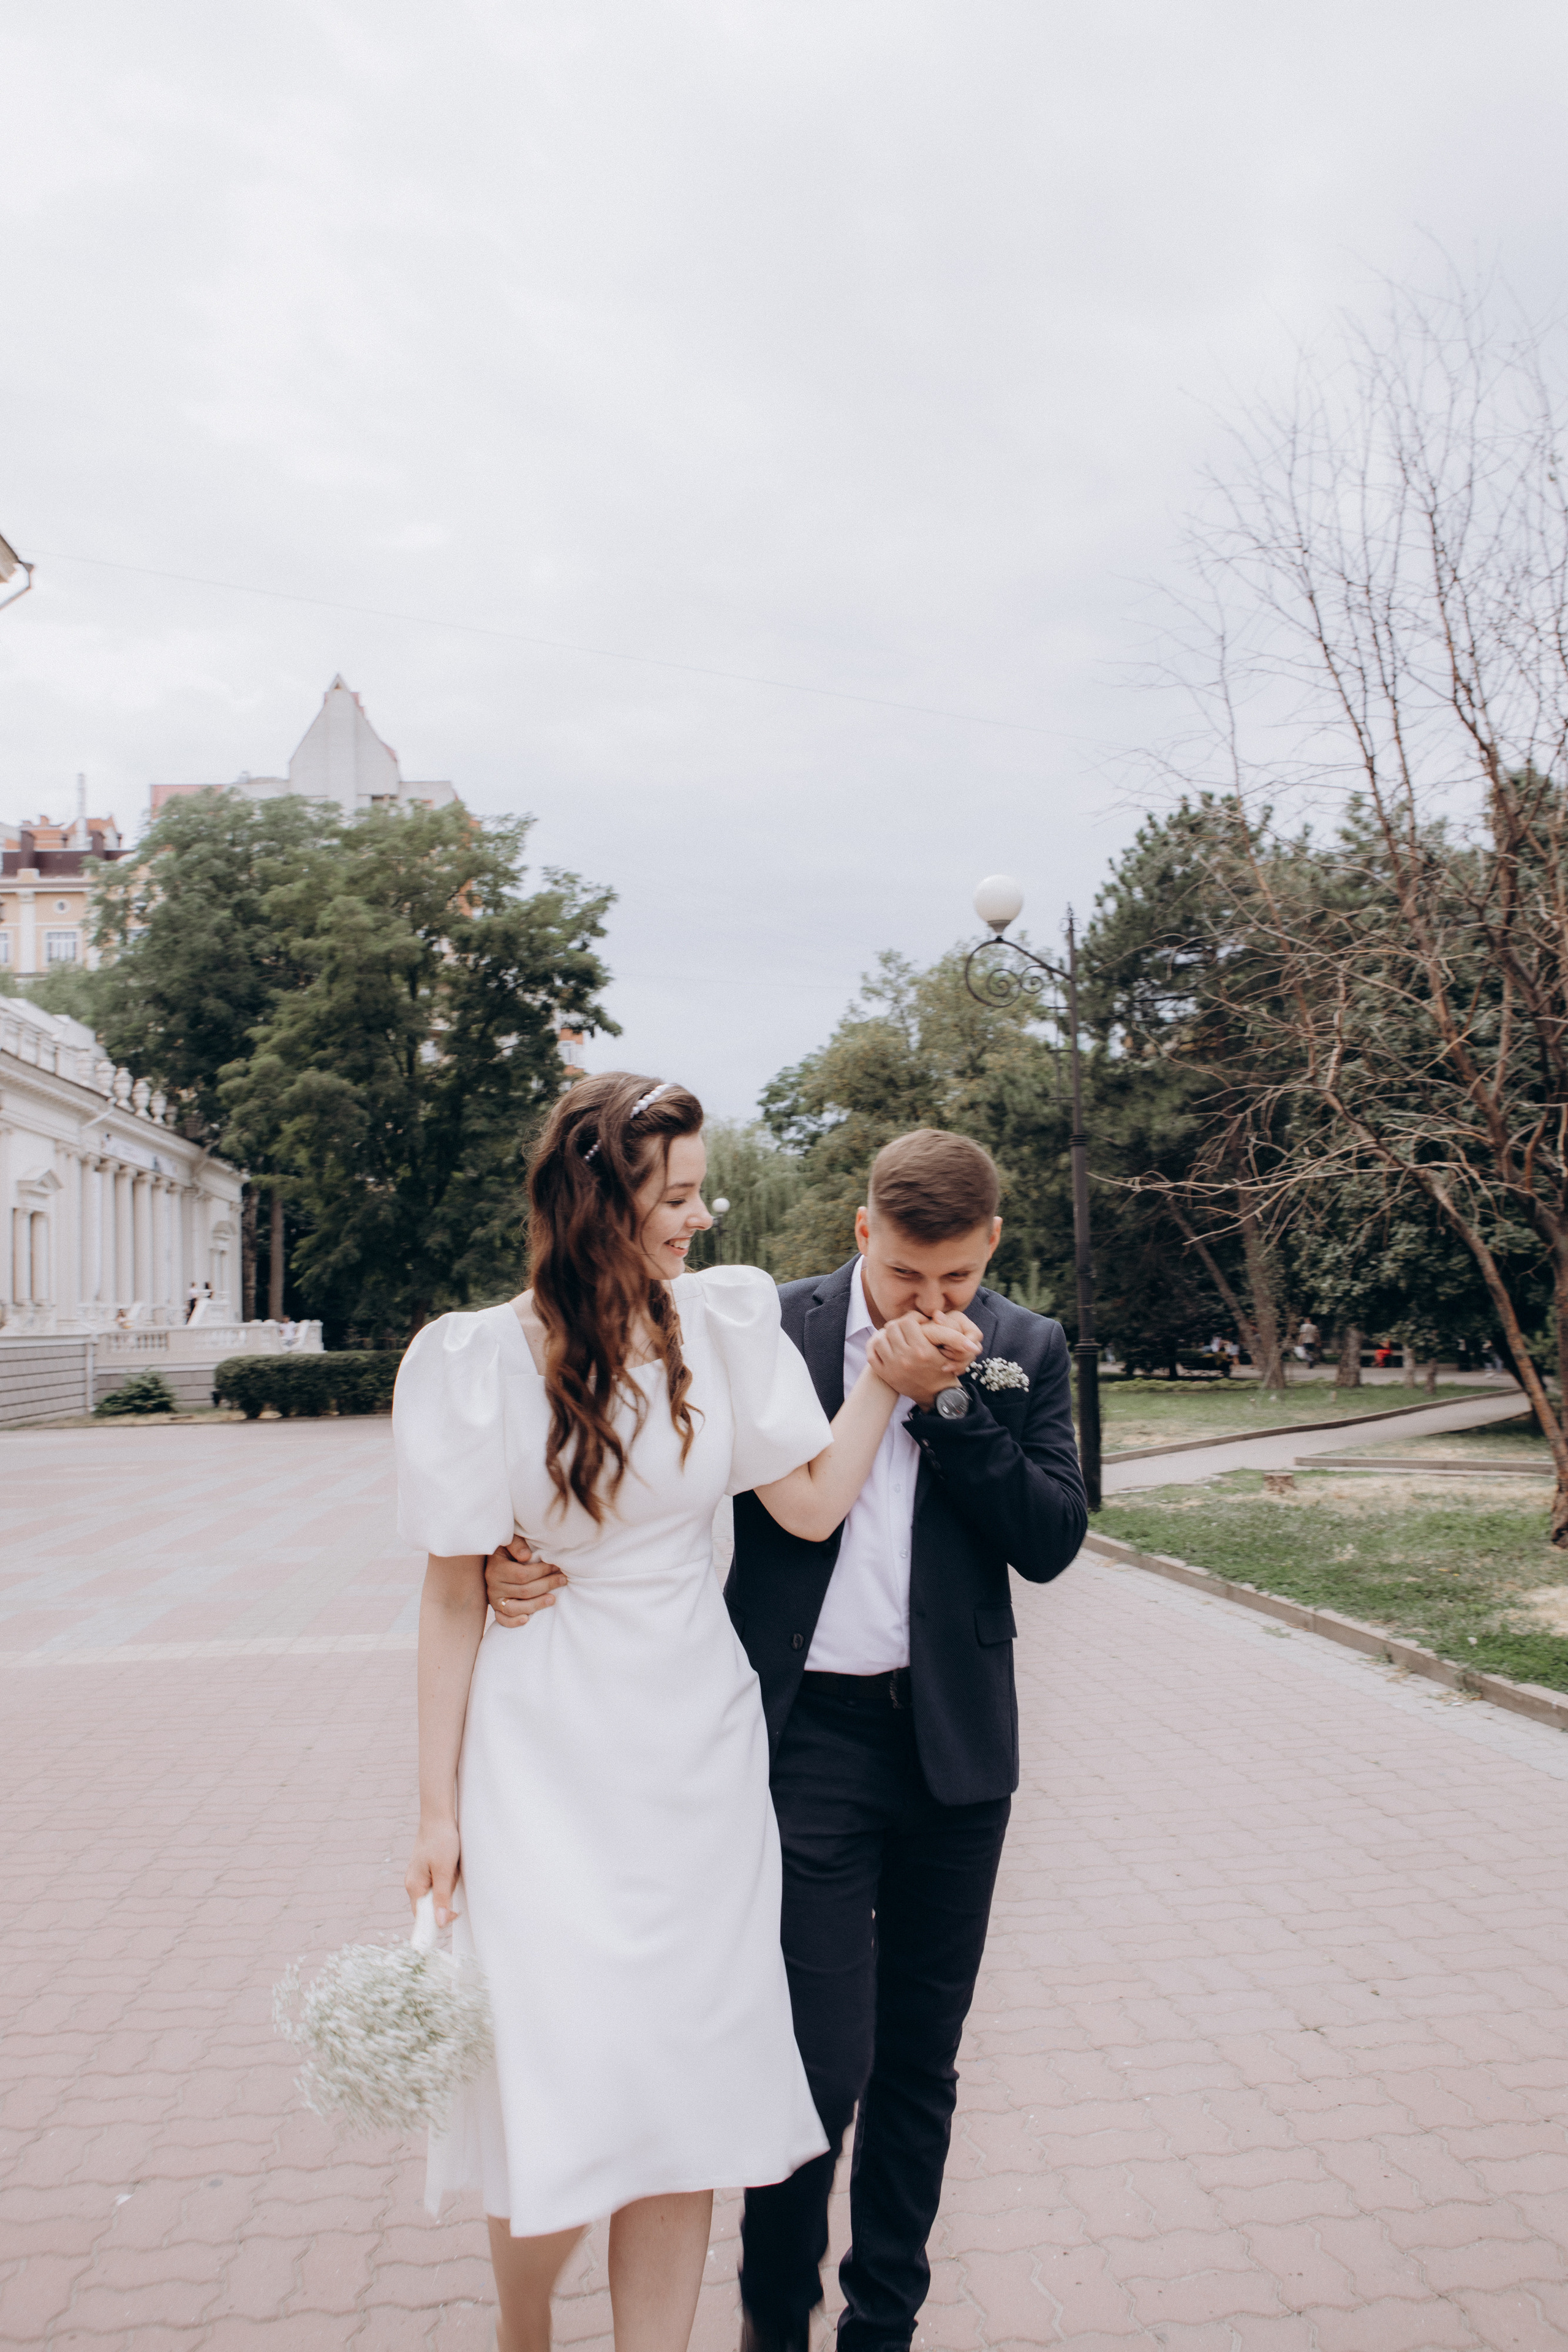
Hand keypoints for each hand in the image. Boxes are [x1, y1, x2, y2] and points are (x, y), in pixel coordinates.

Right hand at [406, 1815, 460, 1925]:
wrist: (438, 1816)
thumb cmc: (441, 1841)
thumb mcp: (445, 1871)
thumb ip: (441, 1897)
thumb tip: (439, 1923)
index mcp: (414, 1887)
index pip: (422, 1918)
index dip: (437, 1922)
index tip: (454, 1916)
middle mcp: (413, 1885)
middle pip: (431, 1907)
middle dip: (446, 1899)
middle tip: (453, 1879)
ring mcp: (419, 1877)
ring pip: (437, 1894)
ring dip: (448, 1886)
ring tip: (452, 1867)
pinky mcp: (426, 1871)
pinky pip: (438, 1883)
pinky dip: (447, 1878)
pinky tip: (451, 1865)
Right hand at [485, 1533, 566, 1626]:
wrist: (493, 1560)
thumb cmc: (507, 1549)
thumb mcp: (508, 1541)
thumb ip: (516, 1544)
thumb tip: (526, 1556)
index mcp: (496, 1568)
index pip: (523, 1574)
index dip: (542, 1571)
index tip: (557, 1566)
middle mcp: (493, 1586)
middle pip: (523, 1591)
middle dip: (546, 1585)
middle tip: (563, 1579)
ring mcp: (494, 1599)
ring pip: (515, 1608)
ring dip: (536, 1604)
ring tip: (553, 1599)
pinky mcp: (496, 1608)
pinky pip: (503, 1619)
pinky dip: (514, 1622)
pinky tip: (527, 1619)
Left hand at [868, 1312, 982, 1410]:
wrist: (935, 1395)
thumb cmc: (943, 1369)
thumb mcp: (950, 1352)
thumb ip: (947, 1333)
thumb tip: (950, 1323)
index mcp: (922, 1351)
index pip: (907, 1321)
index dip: (913, 1318)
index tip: (918, 1323)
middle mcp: (905, 1359)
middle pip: (892, 1327)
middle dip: (899, 1325)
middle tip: (907, 1329)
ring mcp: (892, 1367)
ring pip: (880, 1338)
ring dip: (887, 1335)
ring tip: (896, 1336)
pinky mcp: (885, 1374)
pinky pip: (872, 1353)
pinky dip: (876, 1346)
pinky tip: (885, 1344)